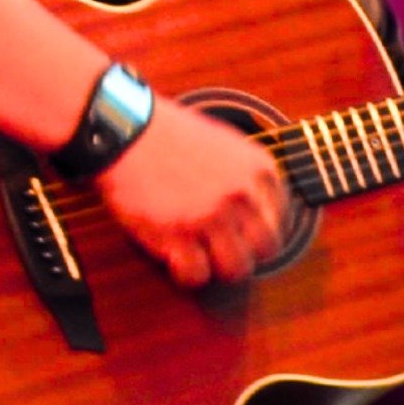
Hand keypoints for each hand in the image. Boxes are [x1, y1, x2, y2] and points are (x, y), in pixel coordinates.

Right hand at [96, 95, 285, 289]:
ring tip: (201, 257)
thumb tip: (254, 206)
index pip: (280, 216)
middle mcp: (240, 194)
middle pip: (266, 247)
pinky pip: (196, 275)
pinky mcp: (177, 235)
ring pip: (236, 268)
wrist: (124, 129)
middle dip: (246, 251)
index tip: (244, 231)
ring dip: (219, 267)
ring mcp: (210, 216)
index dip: (259, 228)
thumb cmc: (165, 132)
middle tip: (225, 248)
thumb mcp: (222, 141)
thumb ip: (243, 174)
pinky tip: (176, 260)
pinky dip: (186, 273)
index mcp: (256, 168)